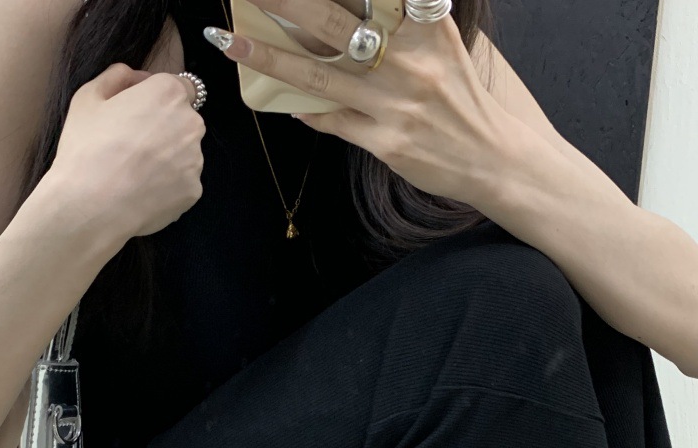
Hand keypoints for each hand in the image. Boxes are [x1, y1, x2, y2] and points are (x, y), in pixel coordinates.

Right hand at [52, 64, 205, 239]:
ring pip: (185, 153)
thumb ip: (117, 76)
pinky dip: (168, 185)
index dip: (159, 97)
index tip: (140, 111)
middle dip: (166, 127)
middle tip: (134, 144)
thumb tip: (134, 77)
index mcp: (168, 93)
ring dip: (168, 157)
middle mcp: (191, 124)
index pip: (180, 87)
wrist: (92, 206)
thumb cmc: (87, 147)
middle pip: (185, 120)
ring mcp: (196, 161)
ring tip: (136, 172)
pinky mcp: (193, 192)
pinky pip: (183, 183)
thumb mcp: (88, 96)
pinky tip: (143, 190)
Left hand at [205, 0, 510, 208]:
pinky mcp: (388, 142)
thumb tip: (348, 7)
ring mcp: (396, 104)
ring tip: (233, 43)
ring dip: (272, 58)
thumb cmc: (458, 96)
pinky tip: (277, 99)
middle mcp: (409, 59)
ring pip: (321, 75)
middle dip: (284, 2)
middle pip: (332, 19)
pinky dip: (305, 109)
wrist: (491, 156)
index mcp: (424, 25)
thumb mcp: (441, 41)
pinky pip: (334, 121)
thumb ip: (403, 15)